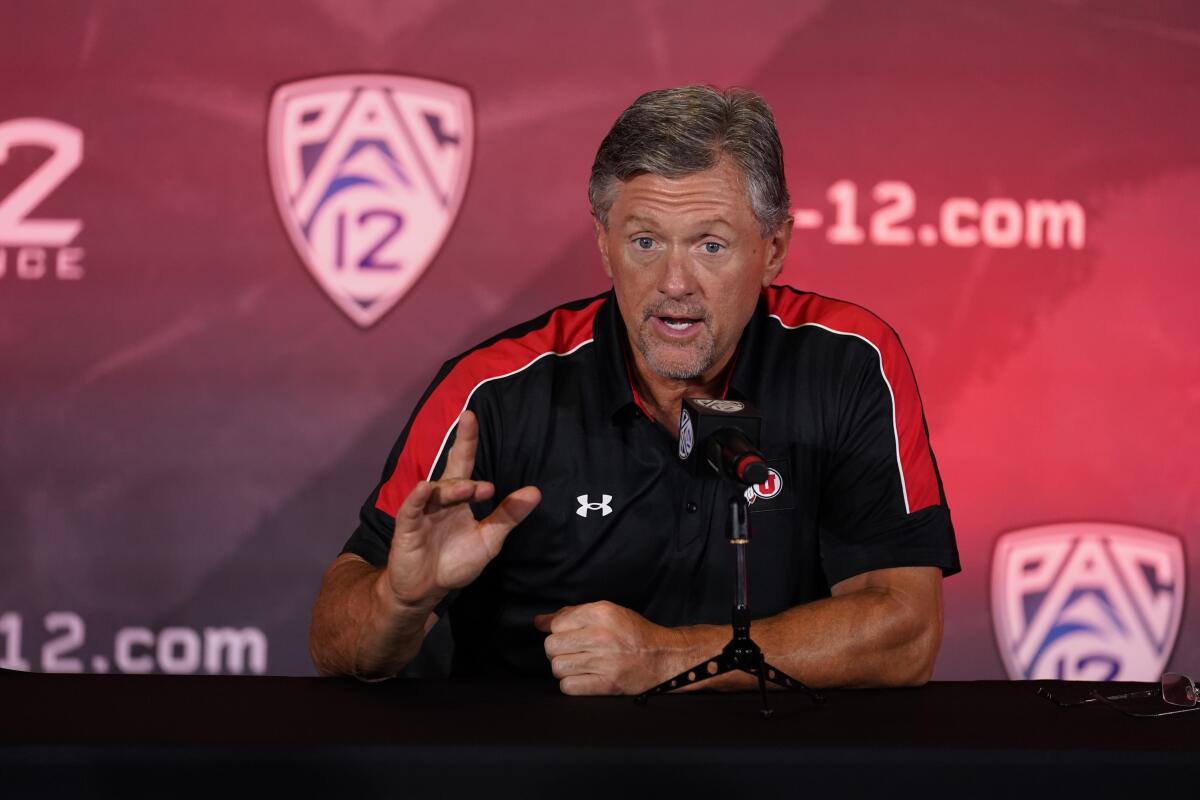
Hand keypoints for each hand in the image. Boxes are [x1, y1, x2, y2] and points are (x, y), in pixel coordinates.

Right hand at [384, 410, 539, 609]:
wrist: (427, 589)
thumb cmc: (455, 560)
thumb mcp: (489, 539)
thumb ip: (509, 515)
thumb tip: (535, 492)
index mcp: (460, 497)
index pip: (466, 464)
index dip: (469, 441)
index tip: (473, 418)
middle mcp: (442, 499)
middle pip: (452, 468)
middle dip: (461, 446)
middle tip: (473, 427)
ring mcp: (423, 511)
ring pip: (438, 491)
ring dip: (453, 487)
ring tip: (471, 489)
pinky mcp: (407, 527)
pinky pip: (411, 509)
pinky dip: (417, 498)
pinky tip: (423, 489)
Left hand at [534, 601, 681, 694]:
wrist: (664, 658)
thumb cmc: (635, 634)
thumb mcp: (609, 612)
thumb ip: (573, 614)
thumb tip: (539, 622)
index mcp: (602, 613)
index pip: (557, 623)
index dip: (557, 630)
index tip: (566, 635)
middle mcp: (601, 636)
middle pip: (552, 645)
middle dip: (557, 649)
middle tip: (570, 651)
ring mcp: (603, 662)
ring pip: (557, 667)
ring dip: (563, 667)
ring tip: (577, 664)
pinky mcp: (606, 684)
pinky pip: (568, 686)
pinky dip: (571, 684)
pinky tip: (582, 677)